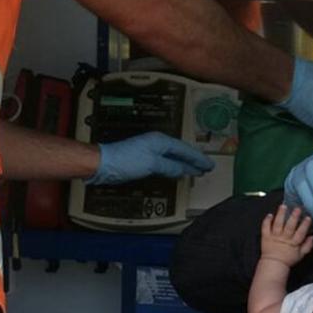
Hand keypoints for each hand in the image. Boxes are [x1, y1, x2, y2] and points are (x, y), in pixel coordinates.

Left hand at [87, 131, 213, 184]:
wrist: (103, 164)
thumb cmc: (125, 161)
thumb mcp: (152, 164)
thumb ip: (170, 167)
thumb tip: (183, 170)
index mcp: (161, 141)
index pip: (185, 150)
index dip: (198, 158)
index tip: (209, 165)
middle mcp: (157, 143)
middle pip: (181, 152)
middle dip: (194, 160)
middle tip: (207, 168)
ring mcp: (150, 150)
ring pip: (174, 156)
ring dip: (186, 164)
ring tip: (196, 170)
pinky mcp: (144, 159)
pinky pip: (166, 161)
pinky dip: (175, 166)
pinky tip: (177, 171)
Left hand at [259, 205, 312, 266]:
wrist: (273, 264)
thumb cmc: (288, 259)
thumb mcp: (301, 255)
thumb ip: (308, 246)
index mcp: (293, 243)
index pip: (300, 233)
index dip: (304, 225)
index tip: (308, 217)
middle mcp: (284, 239)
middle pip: (289, 227)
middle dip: (294, 217)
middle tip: (297, 208)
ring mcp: (274, 237)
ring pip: (277, 224)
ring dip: (280, 215)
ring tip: (283, 206)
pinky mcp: (266, 237)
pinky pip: (265, 228)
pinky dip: (267, 221)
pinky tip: (270, 214)